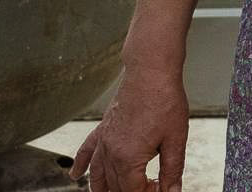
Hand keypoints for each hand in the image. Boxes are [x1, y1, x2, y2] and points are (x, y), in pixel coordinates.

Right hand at [71, 71, 189, 191]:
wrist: (150, 72)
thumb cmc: (165, 100)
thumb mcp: (176, 139)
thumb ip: (172, 170)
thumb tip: (173, 191)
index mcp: (128, 158)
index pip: (133, 191)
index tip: (162, 189)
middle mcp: (110, 152)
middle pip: (115, 186)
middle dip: (133, 191)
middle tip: (152, 188)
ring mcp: (104, 140)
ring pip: (97, 175)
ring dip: (104, 189)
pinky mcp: (103, 128)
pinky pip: (86, 151)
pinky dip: (80, 165)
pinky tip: (75, 176)